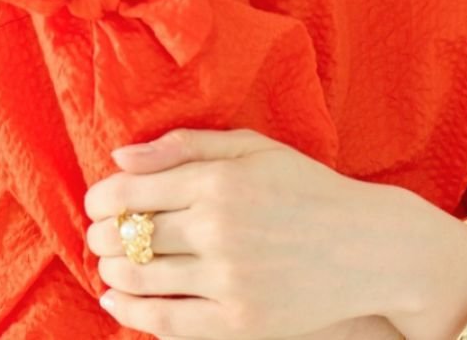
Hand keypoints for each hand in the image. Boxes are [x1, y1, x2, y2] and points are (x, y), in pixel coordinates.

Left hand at [83, 127, 415, 339]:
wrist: (369, 247)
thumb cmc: (307, 188)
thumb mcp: (254, 148)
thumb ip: (186, 145)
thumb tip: (121, 156)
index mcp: (220, 179)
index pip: (131, 190)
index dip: (101, 198)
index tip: (97, 201)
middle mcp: (218, 227)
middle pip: (129, 236)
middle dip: (102, 235)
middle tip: (99, 234)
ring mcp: (228, 278)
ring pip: (140, 279)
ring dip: (112, 271)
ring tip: (110, 264)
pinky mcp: (239, 321)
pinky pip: (165, 322)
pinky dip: (130, 312)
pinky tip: (116, 300)